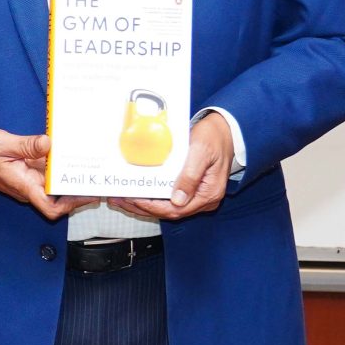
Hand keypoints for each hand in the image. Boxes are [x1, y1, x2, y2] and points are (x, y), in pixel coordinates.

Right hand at [0, 129, 90, 220]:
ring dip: (70, 176)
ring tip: (88, 162)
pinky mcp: (27, 174)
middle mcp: (28, 188)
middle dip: (78, 188)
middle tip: (97, 173)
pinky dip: (60, 167)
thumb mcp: (0, 144)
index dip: (71, 204)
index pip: (50, 207)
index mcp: (22, 185)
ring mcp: (28, 182)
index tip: (86, 194)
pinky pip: (47, 175)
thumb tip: (49, 143)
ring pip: (54, 185)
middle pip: (58, 197)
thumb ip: (25, 145)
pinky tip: (69, 154)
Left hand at [110, 112, 235, 221]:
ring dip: (144, 206)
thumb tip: (178, 200)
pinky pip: (169, 200)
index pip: (176, 209)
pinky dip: (152, 199)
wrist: (225, 132)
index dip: (152, 207)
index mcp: (208, 194)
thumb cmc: (214, 138)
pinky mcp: (191, 190)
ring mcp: (197, 196)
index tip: (133, 200)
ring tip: (122, 200)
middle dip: (142, 208)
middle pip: (169, 212)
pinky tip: (137, 194)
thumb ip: (190, 176)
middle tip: (119, 201)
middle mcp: (204, 199)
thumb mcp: (201, 153)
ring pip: (167, 208)